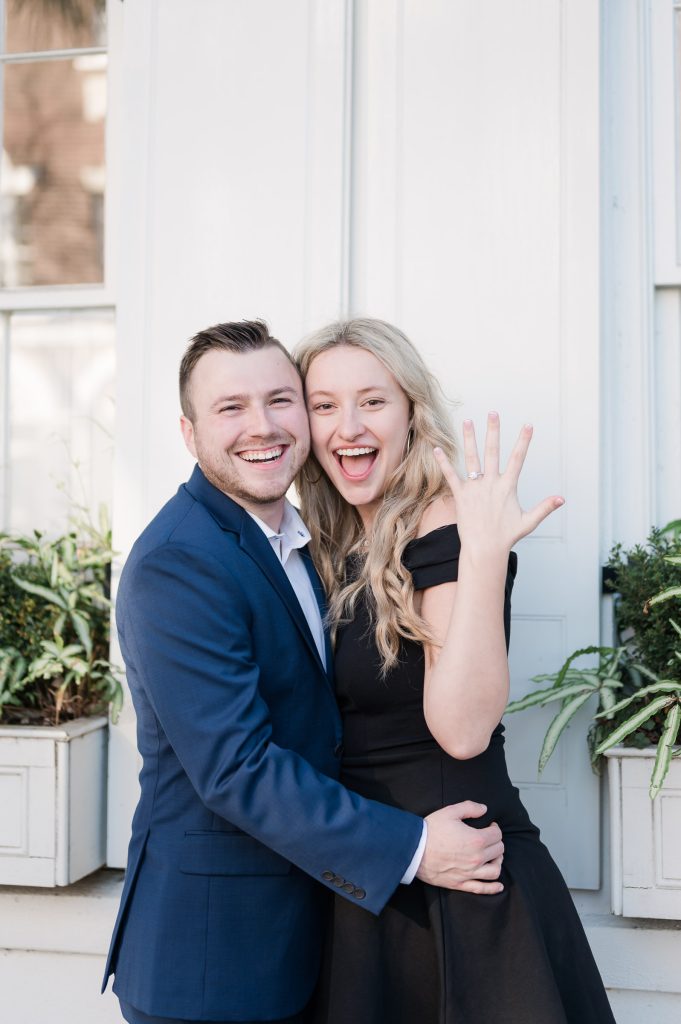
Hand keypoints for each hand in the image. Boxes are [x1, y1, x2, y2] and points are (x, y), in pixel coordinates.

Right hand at [416, 801, 503, 893]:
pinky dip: (493, 888)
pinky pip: (482, 889)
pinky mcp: (461, 883)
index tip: (489, 826)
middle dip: (496, 842)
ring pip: (495, 870)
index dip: (495, 828)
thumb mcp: (450, 812)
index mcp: (476, 840)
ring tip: (492, 856)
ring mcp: (470, 873)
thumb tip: (484, 809)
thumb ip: (470, 807)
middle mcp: (476, 858)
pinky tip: (499, 886)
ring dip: (497, 862)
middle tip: (488, 838)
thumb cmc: (431, 830)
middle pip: (498, 851)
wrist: (414, 850)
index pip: (497, 835)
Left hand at [433, 413, 563, 556]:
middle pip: (493, 452)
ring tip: (467, 421)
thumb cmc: (506, 536)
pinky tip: (436, 449)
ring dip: (469, 439)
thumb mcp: (529, 521)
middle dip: (493, 431)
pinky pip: (451, 475)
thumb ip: (544, 507)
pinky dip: (443, 462)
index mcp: (507, 487)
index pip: (518, 459)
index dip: (523, 441)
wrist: (485, 549)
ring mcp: (475, 488)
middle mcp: (491, 483)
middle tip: (493, 413)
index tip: (528, 425)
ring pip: (472, 458)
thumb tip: (562, 499)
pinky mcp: (461, 496)